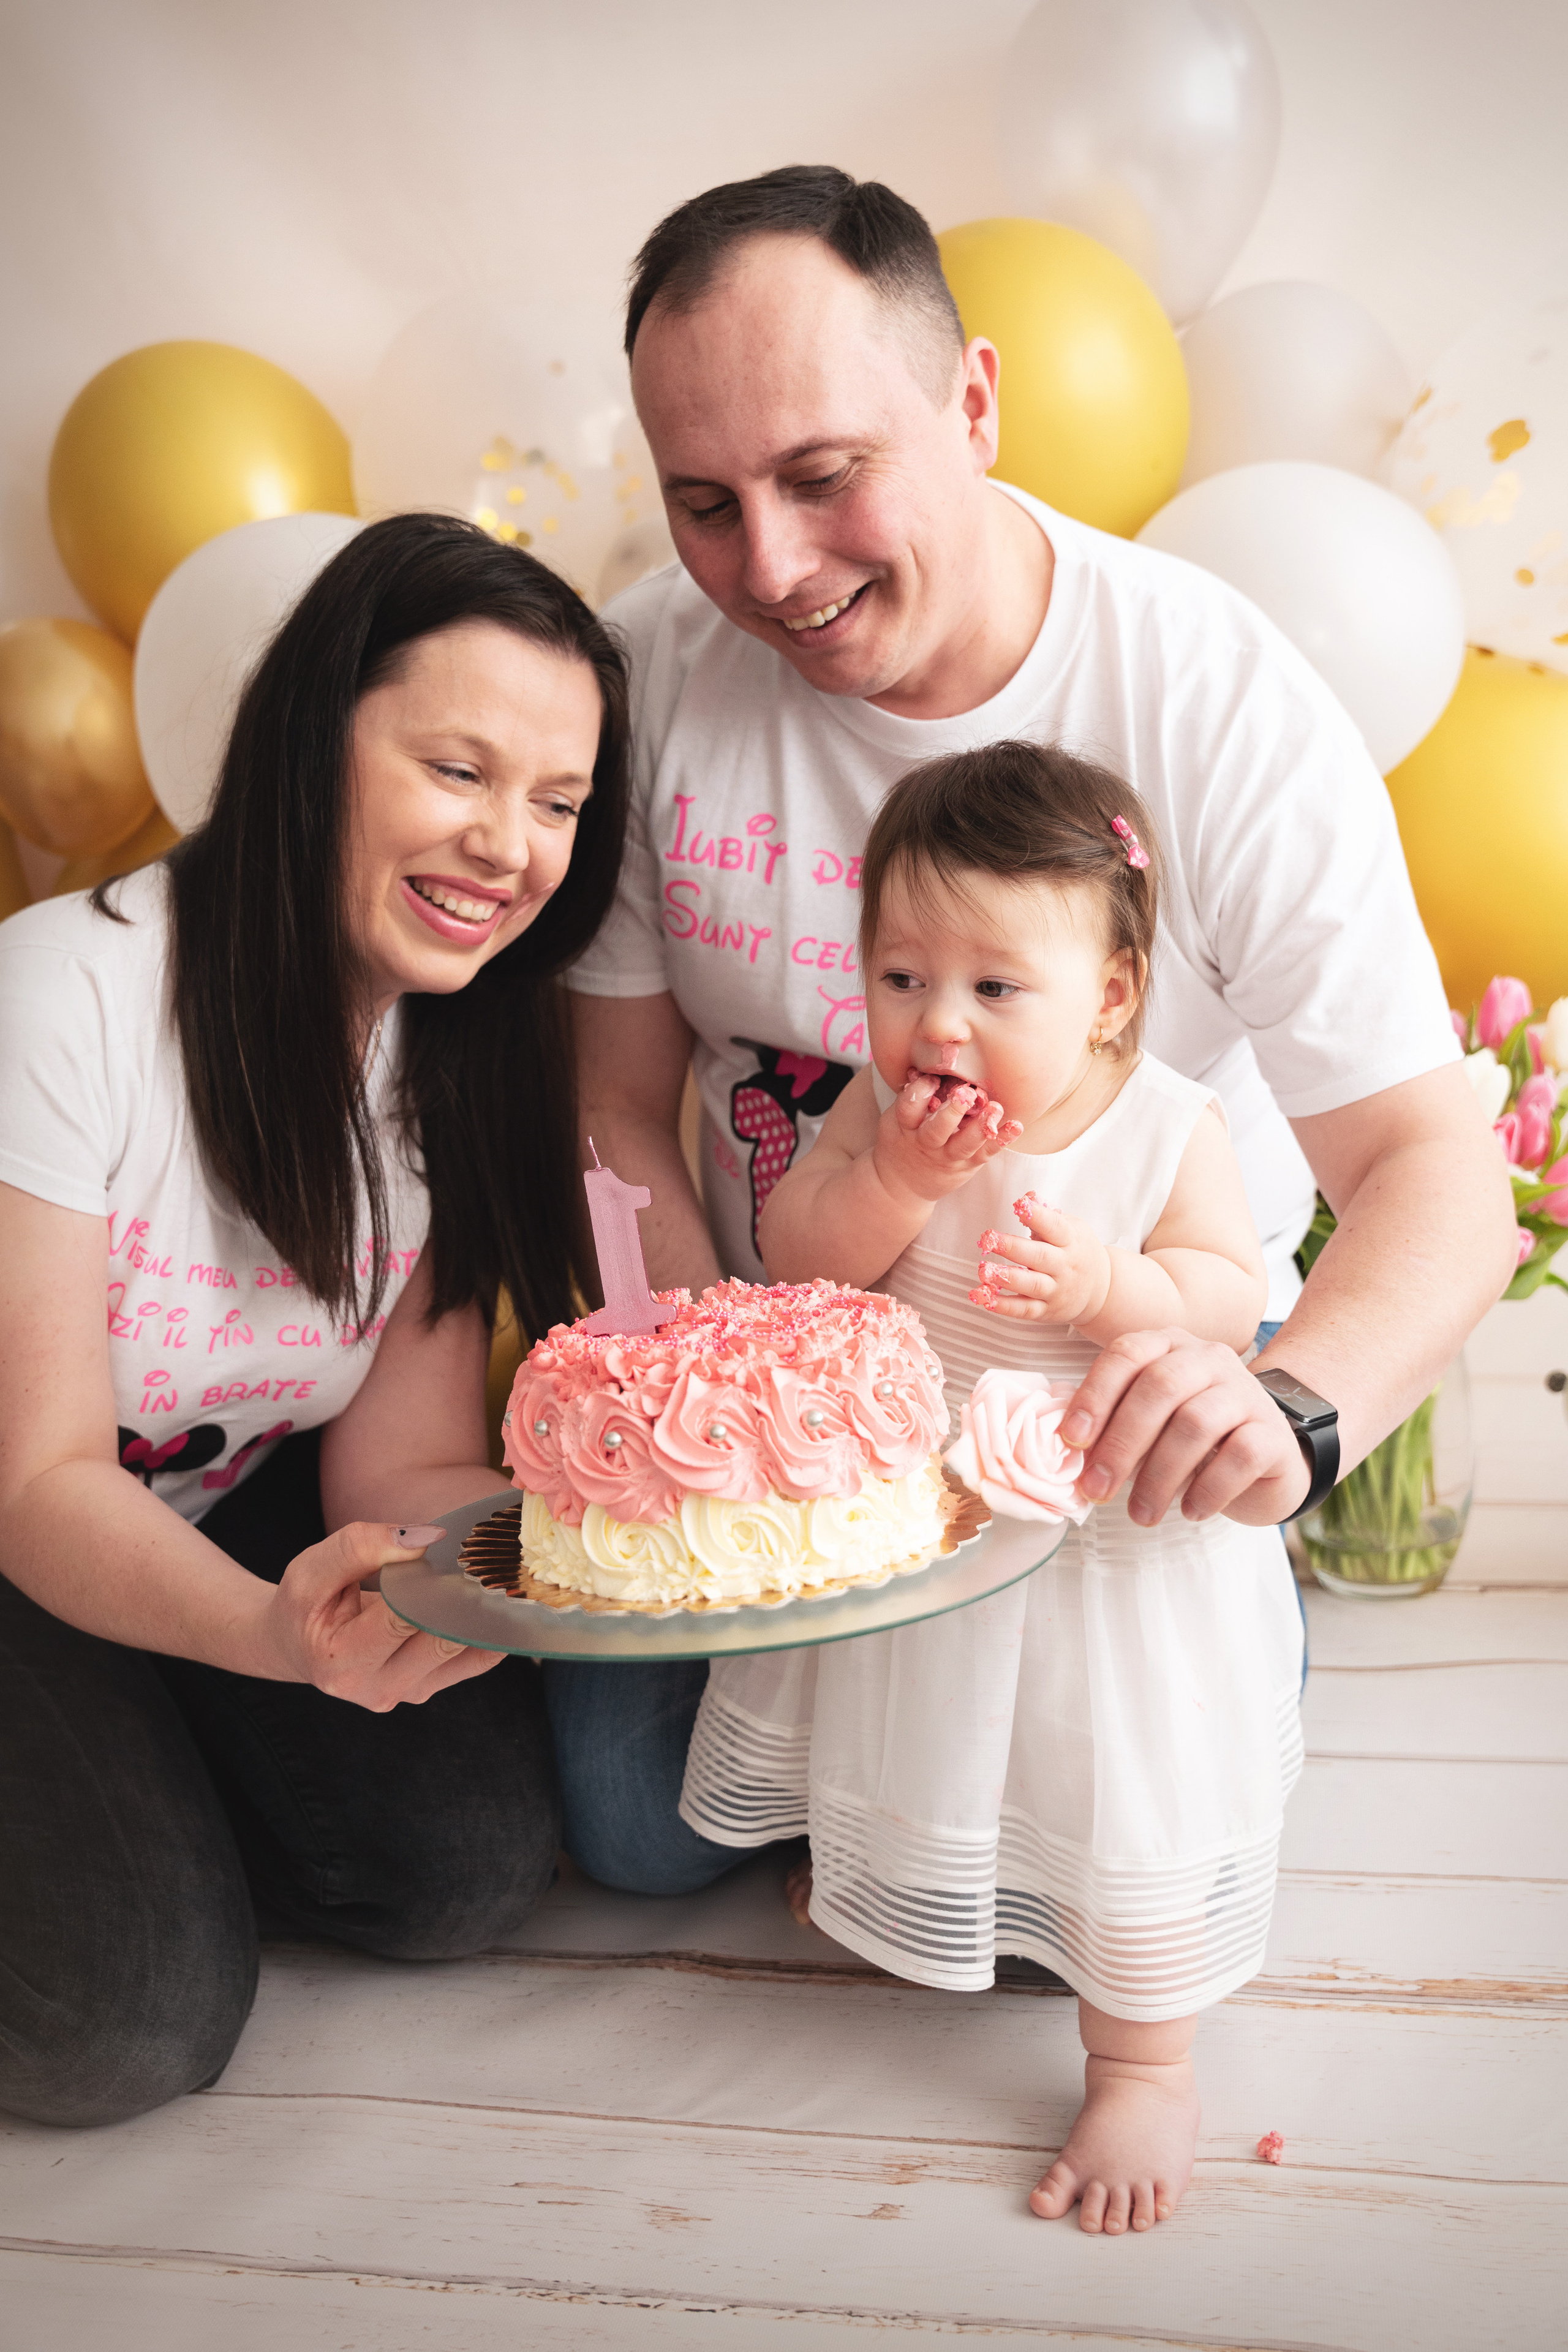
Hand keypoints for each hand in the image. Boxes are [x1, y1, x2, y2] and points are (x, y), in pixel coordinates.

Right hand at [260, 1521, 504, 1708]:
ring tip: (493, 1577)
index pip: (402, 1618)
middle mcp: (378, 1687)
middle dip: (464, 1599)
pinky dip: (489, 1631)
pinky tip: (493, 1603)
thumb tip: (424, 1538)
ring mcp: (407, 1693)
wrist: (299, 1646)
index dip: (431, 1583)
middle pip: (441, 1639)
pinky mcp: (428, 1688)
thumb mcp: (311, 1570)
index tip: (454, 1551)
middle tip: (485, 1561)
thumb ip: (359, 1548)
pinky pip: (475, 1661)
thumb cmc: (304, 1607)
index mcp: (343, 1661)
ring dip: (483, 1614)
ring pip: (466, 1652)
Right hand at [872, 1071, 1023, 1206]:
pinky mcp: (967, 1165)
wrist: (901, 1183)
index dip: (921, 1091)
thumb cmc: (903, 1139)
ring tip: (995, 1108)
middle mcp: (926, 1143)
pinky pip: (985, 1154)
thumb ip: (913, 1096)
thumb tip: (931, 1062)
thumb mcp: (896, 1119)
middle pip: (937, 1129)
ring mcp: (947, 1156)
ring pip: (964, 1144)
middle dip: (952, 1112)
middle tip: (966, 1093)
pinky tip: (1015, 1126)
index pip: (909, 1107)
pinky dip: (1001, 1140)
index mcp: (905, 1126)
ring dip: (981, 1126)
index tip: (933, 1077)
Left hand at [971, 1191, 1111, 1325]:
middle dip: (1013, 1247)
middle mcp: (1064, 1266)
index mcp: (1070, 1241)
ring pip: (1031, 1285)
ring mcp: (1055, 1290)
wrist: (1101, 1290)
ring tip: (983, 1270)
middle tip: (989, 1239)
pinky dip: (1004, 1306)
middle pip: (1039, 1256)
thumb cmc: (1078, 1251)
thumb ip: (1048, 1214)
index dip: (1038, 1216)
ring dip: (1006, 1278)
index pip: (1055, 1226)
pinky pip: (1024, 1310)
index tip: (1019, 1205)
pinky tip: (985, 1298)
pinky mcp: (1046, 1310)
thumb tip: (1029, 1196)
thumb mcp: (1072, 1228)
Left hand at [1059, 1329, 1309, 1527]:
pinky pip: (1239, 1456)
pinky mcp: (1272, 1432)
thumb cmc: (1190, 1439)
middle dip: (1121, 1443)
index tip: (1073, 1440)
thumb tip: (1072, 1455)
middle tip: (1098, 1490)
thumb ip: (1114, 1425)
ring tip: (1141, 1514)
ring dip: (1159, 1476)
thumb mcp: (1150, 1423)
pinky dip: (1208, 1488)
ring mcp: (1246, 1391)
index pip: (1127, 1354)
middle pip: (1159, 1387)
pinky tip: (1190, 1511)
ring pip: (1196, 1423)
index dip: (1096, 1395)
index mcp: (1168, 1346)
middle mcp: (1208, 1358)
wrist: (1265, 1457)